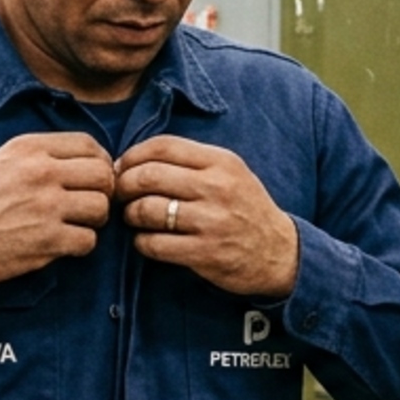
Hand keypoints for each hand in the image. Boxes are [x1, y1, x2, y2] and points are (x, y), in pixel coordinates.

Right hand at [0, 132, 116, 286]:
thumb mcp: (2, 159)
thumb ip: (41, 154)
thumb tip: (87, 159)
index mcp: (30, 149)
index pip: (90, 145)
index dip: (101, 163)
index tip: (93, 179)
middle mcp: (41, 173)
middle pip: (103, 176)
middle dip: (102, 192)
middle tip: (88, 205)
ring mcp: (46, 207)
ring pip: (101, 208)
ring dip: (93, 220)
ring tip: (76, 225)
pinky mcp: (47, 241)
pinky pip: (88, 241)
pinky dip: (80, 245)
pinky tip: (64, 244)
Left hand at [115, 135, 298, 298]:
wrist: (279, 253)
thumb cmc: (245, 209)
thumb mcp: (229, 173)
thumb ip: (190, 162)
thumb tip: (133, 160)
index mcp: (221, 162)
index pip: (163, 146)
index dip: (133, 156)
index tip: (123, 168)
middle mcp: (217, 187)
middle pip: (149, 176)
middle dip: (124, 185)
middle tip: (120, 195)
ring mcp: (211, 221)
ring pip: (148, 210)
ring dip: (130, 214)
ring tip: (133, 217)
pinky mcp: (205, 253)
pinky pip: (154, 244)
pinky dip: (141, 242)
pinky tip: (146, 241)